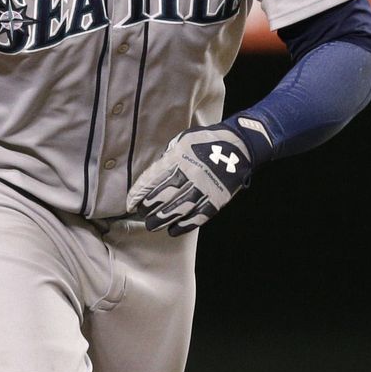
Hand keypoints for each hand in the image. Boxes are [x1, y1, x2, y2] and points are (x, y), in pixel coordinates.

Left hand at [127, 119, 264, 234]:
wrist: (239, 146)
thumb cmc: (207, 141)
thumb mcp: (182, 141)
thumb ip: (167, 158)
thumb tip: (154, 177)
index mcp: (179, 158)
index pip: (152, 180)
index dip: (139, 194)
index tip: (131, 204)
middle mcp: (190, 174)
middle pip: (164, 197)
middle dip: (149, 208)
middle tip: (142, 214)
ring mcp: (204, 188)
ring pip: (179, 209)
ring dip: (163, 219)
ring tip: (153, 225)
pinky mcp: (216, 199)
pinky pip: (198, 216)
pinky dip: (185, 225)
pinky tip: (174, 230)